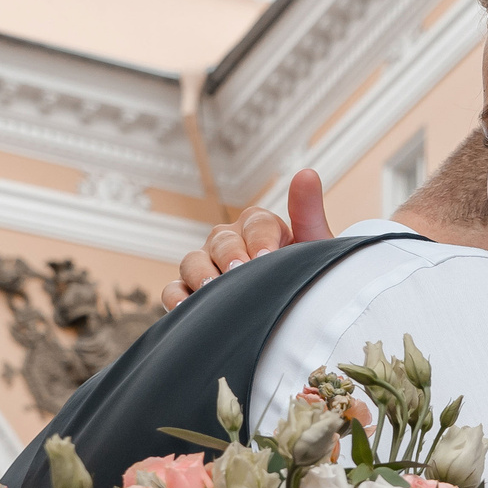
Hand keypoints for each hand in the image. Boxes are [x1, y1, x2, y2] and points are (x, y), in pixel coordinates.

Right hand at [159, 170, 335, 308]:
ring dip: (201, 274)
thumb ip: (308, 212)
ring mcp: (205, 266)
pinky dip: (176, 298)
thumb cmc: (302, 279)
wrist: (294, 314)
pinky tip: (187, 308)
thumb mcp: (312, 248)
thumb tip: (306, 173)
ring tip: (212, 290)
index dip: (260, 238)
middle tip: (239, 273)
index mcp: (258, 226)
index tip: (266, 257)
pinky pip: (174, 291)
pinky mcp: (189, 292)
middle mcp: (228, 242)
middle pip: (221, 240)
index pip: (256, 223)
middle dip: (230, 257)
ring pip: (192, 261)